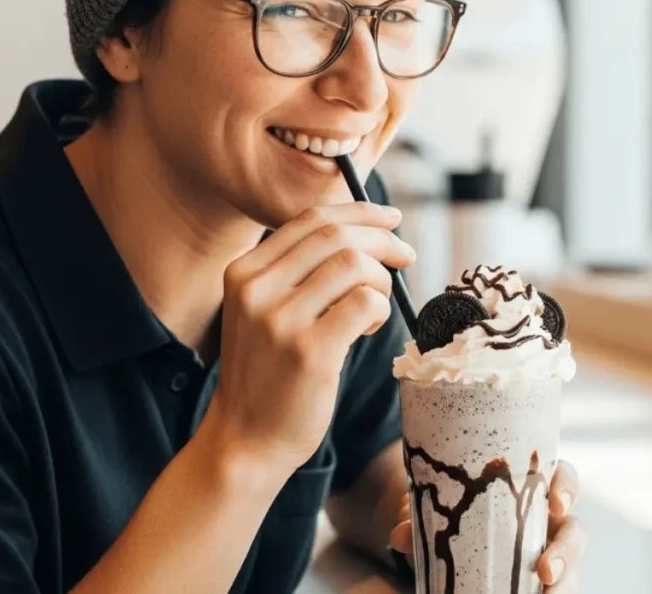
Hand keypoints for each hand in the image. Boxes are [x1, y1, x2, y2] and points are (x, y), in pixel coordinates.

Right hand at [204, 204, 415, 476]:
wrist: (246, 440)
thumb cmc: (270, 373)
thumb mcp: (265, 311)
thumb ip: (299, 273)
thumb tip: (365, 234)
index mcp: (244, 271)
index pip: (311, 218)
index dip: (360, 212)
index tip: (391, 219)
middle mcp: (256, 289)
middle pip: (337, 234)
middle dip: (383, 239)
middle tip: (406, 256)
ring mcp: (280, 320)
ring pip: (354, 264)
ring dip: (381, 281)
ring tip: (376, 308)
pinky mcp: (309, 351)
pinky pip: (365, 303)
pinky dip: (380, 309)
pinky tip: (370, 329)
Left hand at [389, 460, 587, 591]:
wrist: (448, 542)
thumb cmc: (455, 514)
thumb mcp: (440, 512)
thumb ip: (420, 521)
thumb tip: (400, 535)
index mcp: (532, 490)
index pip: (563, 478)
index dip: (567, 488)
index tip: (557, 504)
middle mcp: (548, 521)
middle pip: (576, 529)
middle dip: (567, 550)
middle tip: (545, 571)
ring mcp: (548, 552)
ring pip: (571, 567)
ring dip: (564, 584)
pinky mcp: (542, 581)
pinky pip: (554, 589)